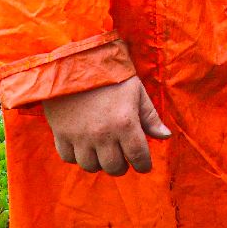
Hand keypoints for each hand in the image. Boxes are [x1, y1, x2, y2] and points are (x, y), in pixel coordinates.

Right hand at [43, 76, 170, 175]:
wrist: (75, 60)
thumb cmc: (111, 74)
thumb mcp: (136, 91)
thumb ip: (150, 117)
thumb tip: (165, 136)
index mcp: (125, 123)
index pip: (138, 157)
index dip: (143, 165)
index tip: (143, 165)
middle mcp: (103, 134)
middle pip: (114, 167)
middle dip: (122, 165)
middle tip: (123, 156)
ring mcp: (80, 136)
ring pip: (90, 166)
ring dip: (99, 162)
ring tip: (103, 151)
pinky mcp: (61, 133)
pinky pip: (68, 158)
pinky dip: (77, 156)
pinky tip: (83, 145)